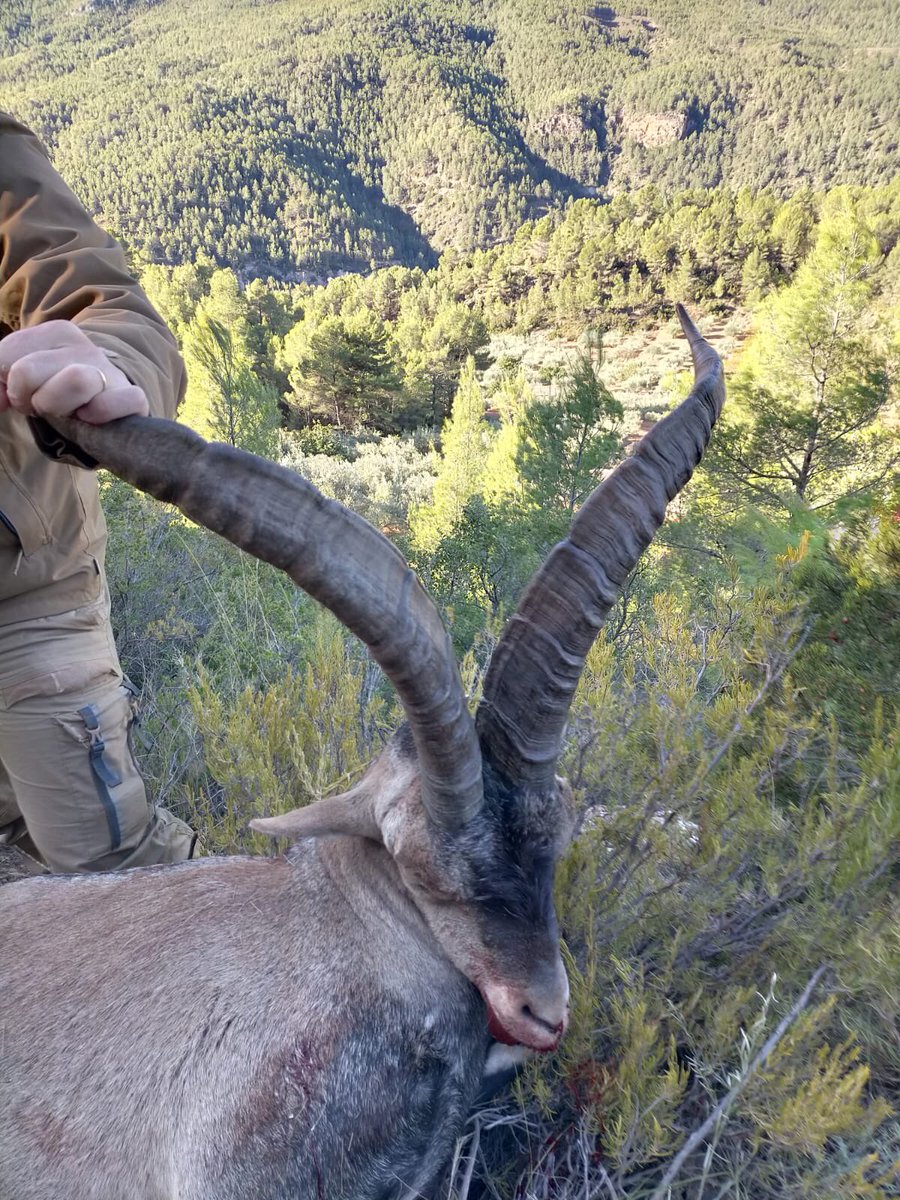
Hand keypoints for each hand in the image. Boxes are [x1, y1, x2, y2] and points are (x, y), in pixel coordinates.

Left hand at [0, 321, 148, 423]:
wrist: (104, 402)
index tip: (24, 390)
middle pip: (26, 372)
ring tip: (60, 413)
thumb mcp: (23, 372)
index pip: (6, 358)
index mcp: (56, 332)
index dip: (6, 383)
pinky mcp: (133, 398)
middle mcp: (85, 347)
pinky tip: (90, 417)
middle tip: (38, 404)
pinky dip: (104, 411)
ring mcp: (110, 373)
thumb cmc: (56, 387)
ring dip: (55, 406)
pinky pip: (127, 399)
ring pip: (76, 381)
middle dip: (24, 397)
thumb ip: (0, 376)